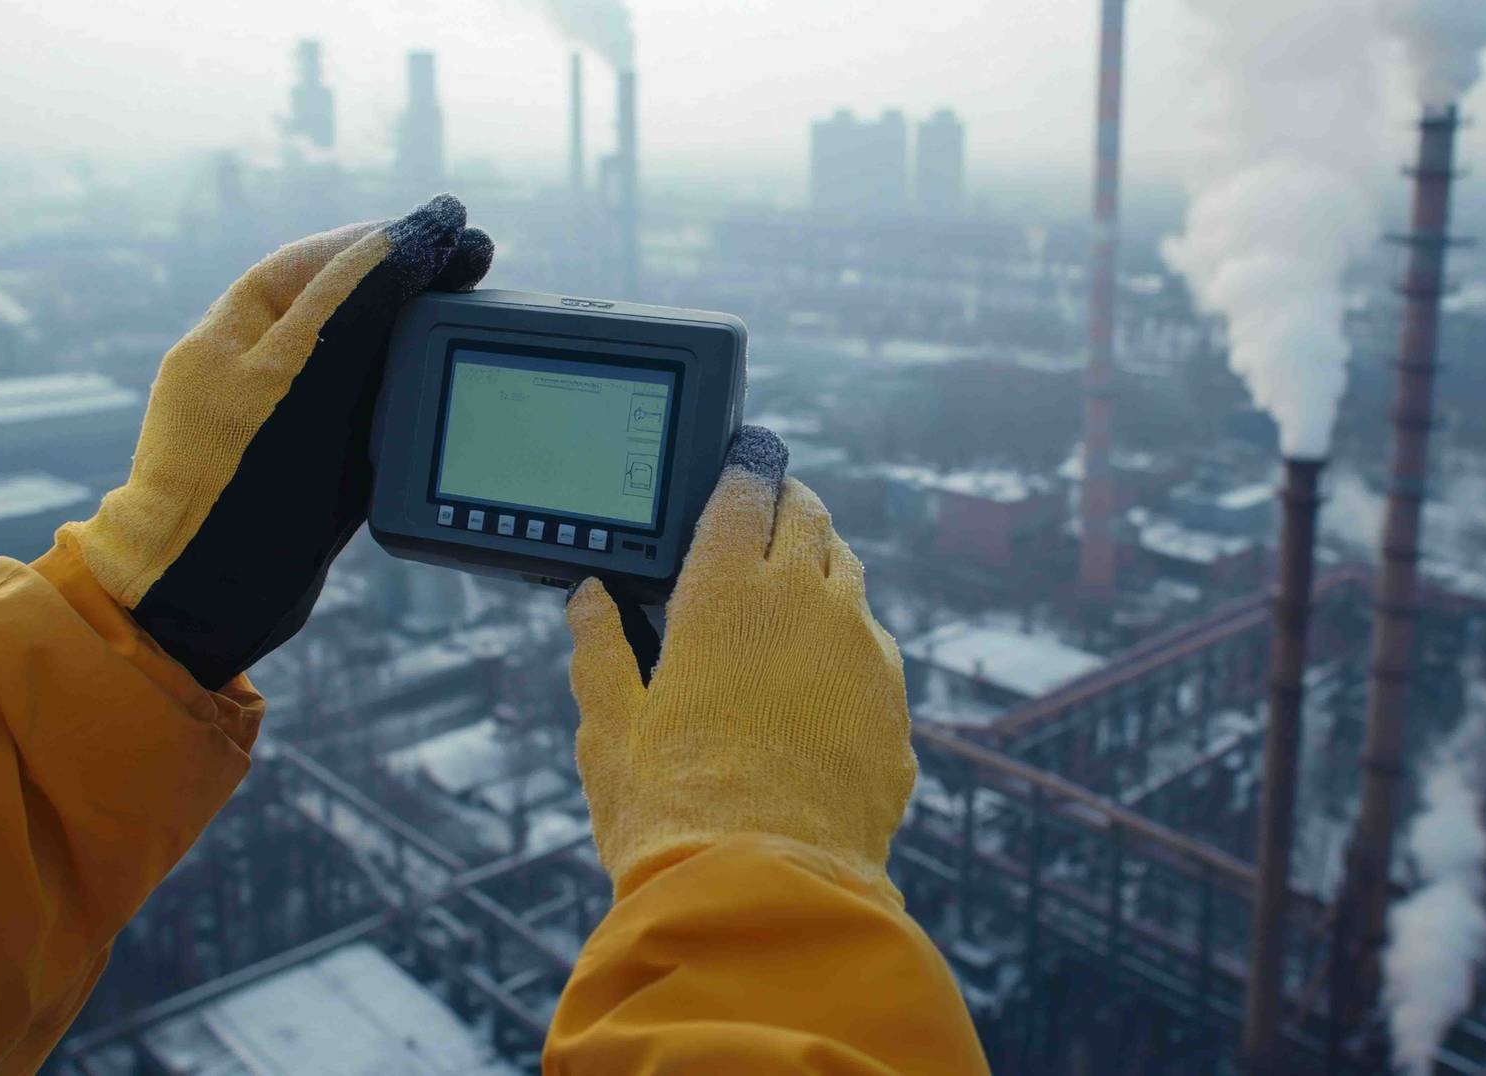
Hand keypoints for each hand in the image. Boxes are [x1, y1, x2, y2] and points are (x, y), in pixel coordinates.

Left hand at [60, 195, 493, 688]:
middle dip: (415, 280)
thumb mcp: (305, 374)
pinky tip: (445, 389)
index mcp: (239, 327)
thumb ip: (357, 298)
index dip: (397, 240)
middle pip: (348, 301)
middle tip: (483, 269)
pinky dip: (407, 391)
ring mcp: (282, 416)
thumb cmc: (239, 483)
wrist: (204, 598)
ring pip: (363, 355)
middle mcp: (258, 364)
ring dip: (417, 334)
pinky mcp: (309, 466)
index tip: (462, 229)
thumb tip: (417, 230)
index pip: (327, 259)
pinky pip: (367, 411)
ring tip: (474, 321)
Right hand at [566, 427, 916, 900]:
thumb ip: (600, 654)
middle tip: (764, 512)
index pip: (744, 493)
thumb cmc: (673, 815)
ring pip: (850, 571)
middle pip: (808, 515)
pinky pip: (874, 643)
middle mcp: (805, 602)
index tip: (737, 468)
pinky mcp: (895, 701)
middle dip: (785, 504)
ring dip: (821, 564)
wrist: (768, 894)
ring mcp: (861, 649)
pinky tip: (819, 676)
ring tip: (791, 587)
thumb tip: (590, 601)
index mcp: (725, 592)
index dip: (740, 473)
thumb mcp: (609, 734)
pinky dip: (847, 640)